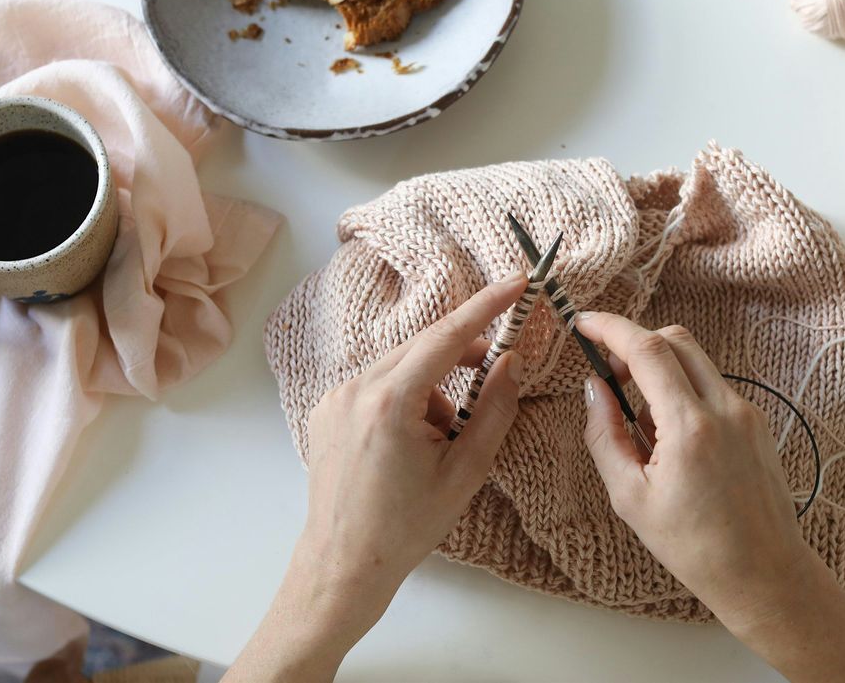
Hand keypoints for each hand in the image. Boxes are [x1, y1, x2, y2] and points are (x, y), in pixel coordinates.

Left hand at [226, 274, 527, 682]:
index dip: (486, 305)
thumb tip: (512, 362)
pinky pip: (378, 386)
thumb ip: (494, 409)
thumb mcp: (465, 470)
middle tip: (497, 370)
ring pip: (402, 368)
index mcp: (390, 402)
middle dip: (463, 355)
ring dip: (433, 389)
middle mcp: (355, 389)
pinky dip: (405, 401)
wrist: (344, 564)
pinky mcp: (327, 410)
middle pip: (423, 348)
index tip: (517, 281)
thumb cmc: (406, 526)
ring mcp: (335, 398)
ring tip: (442, 441)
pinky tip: (412, 444)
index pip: (446, 336)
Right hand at [575, 312, 808, 627]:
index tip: (584, 322)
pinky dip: (682, 390)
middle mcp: (725, 408)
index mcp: (691, 427)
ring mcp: (746, 412)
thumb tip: (593, 388)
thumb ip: (604, 434)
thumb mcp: (629, 496)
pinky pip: (711, 385)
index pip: (647, 349)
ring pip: (695, 359)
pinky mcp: (756, 422)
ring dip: (658, 368)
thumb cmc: (694, 545)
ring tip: (640, 420)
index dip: (610, 327)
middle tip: (608, 371)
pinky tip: (669, 436)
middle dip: (634, 342)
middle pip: (675, 339)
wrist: (763, 574)